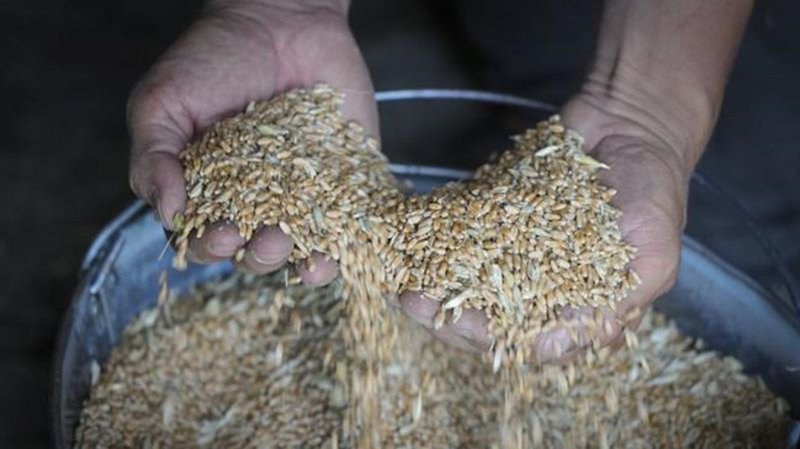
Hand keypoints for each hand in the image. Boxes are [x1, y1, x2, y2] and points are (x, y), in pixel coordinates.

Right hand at [128, 0, 375, 284]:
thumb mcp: (163, 103)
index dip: (210, 248)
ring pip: (304, 250)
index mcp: (209, 195)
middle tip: (268, 238)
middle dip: (260, 256)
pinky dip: (351, 242)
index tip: (221, 232)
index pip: (204, 242)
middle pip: (255, 255)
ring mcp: (305, 196)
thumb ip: (153, 158)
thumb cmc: (211, 59)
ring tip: (308, 256)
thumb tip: (169, 213)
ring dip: (304, 263)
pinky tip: (347, 250)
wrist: (278, 19)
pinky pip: (350, 223)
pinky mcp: (347, 181)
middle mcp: (257, 204)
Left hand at [399, 90, 690, 362]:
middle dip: (447, 315)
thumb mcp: (652, 250)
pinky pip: (462, 244)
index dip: (486, 337)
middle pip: (487, 320)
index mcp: (582, 310)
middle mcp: (545, 292)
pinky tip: (407, 248)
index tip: (452, 321)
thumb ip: (617, 299)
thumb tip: (565, 345)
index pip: (527, 341)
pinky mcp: (500, 227)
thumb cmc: (652, 188)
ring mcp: (519, 259)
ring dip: (432, 288)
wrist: (628, 125)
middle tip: (411, 301)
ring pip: (467, 287)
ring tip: (399, 280)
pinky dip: (434, 249)